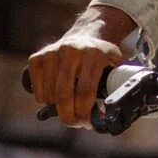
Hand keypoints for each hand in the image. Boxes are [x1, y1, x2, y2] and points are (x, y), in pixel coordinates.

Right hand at [27, 6, 134, 127]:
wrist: (85, 34)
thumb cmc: (101, 57)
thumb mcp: (116, 64)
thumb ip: (119, 83)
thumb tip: (120, 111)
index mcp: (94, 55)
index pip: (85, 91)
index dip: (85, 113)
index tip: (87, 123)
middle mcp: (71, 51)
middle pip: (63, 95)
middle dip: (69, 117)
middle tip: (75, 124)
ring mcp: (52, 53)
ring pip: (49, 95)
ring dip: (58, 109)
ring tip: (68, 108)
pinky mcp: (38, 57)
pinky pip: (37, 89)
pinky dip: (45, 99)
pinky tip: (55, 97)